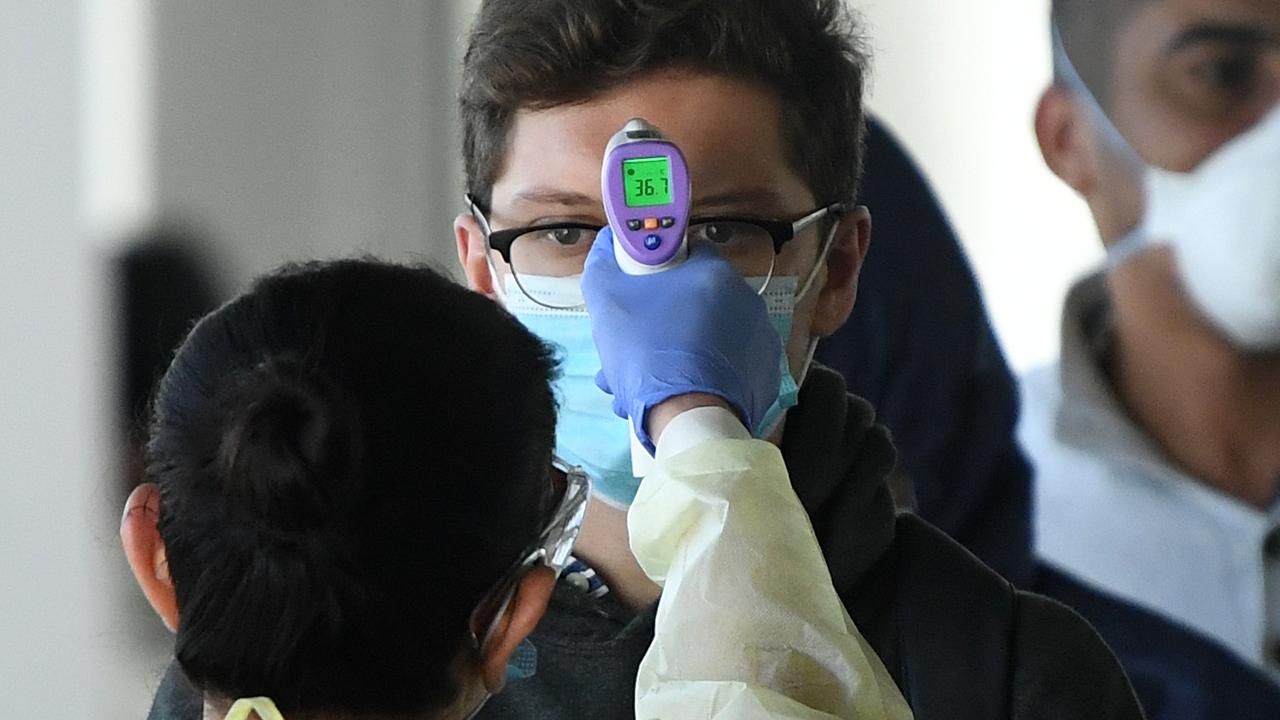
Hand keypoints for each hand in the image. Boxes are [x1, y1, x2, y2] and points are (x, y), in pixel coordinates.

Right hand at [582, 226, 781, 449]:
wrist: (686, 419)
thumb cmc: (647, 353)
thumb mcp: (608, 303)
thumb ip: (603, 265)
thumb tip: (607, 244)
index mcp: (714, 274)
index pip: (686, 255)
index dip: (658, 271)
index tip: (639, 294)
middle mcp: (747, 300)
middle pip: (696, 301)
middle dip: (662, 322)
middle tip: (635, 350)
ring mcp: (760, 339)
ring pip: (709, 338)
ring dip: (679, 353)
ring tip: (648, 383)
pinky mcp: (764, 374)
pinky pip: (728, 367)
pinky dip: (705, 377)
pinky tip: (679, 395)